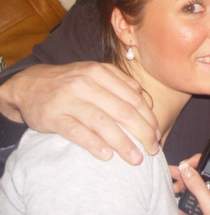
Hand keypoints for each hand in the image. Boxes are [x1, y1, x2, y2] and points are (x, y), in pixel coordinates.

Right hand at [0, 62, 159, 162]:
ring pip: (103, 123)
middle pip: (123, 110)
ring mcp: (69, 99)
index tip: (157, 134)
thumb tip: (147, 103)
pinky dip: (94, 144)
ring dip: (123, 143)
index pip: (134, 97)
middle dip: (142, 132)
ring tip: (135, 158)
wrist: (30, 85)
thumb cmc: (72, 82)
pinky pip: (77, 132)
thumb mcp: (96, 75)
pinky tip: (107, 155)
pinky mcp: (53, 116)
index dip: (148, 117)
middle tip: (152, 149)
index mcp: (101, 72)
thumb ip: (122, 85)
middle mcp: (86, 83)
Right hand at [178, 157, 209, 214]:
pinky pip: (200, 199)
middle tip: (172, 178)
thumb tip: (187, 169)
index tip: (182, 166)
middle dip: (188, 176)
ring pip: (201, 187)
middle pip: (205, 175)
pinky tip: (179, 196)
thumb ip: (198, 188)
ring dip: (186, 187)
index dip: (196, 163)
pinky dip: (189, 198)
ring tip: (174, 188)